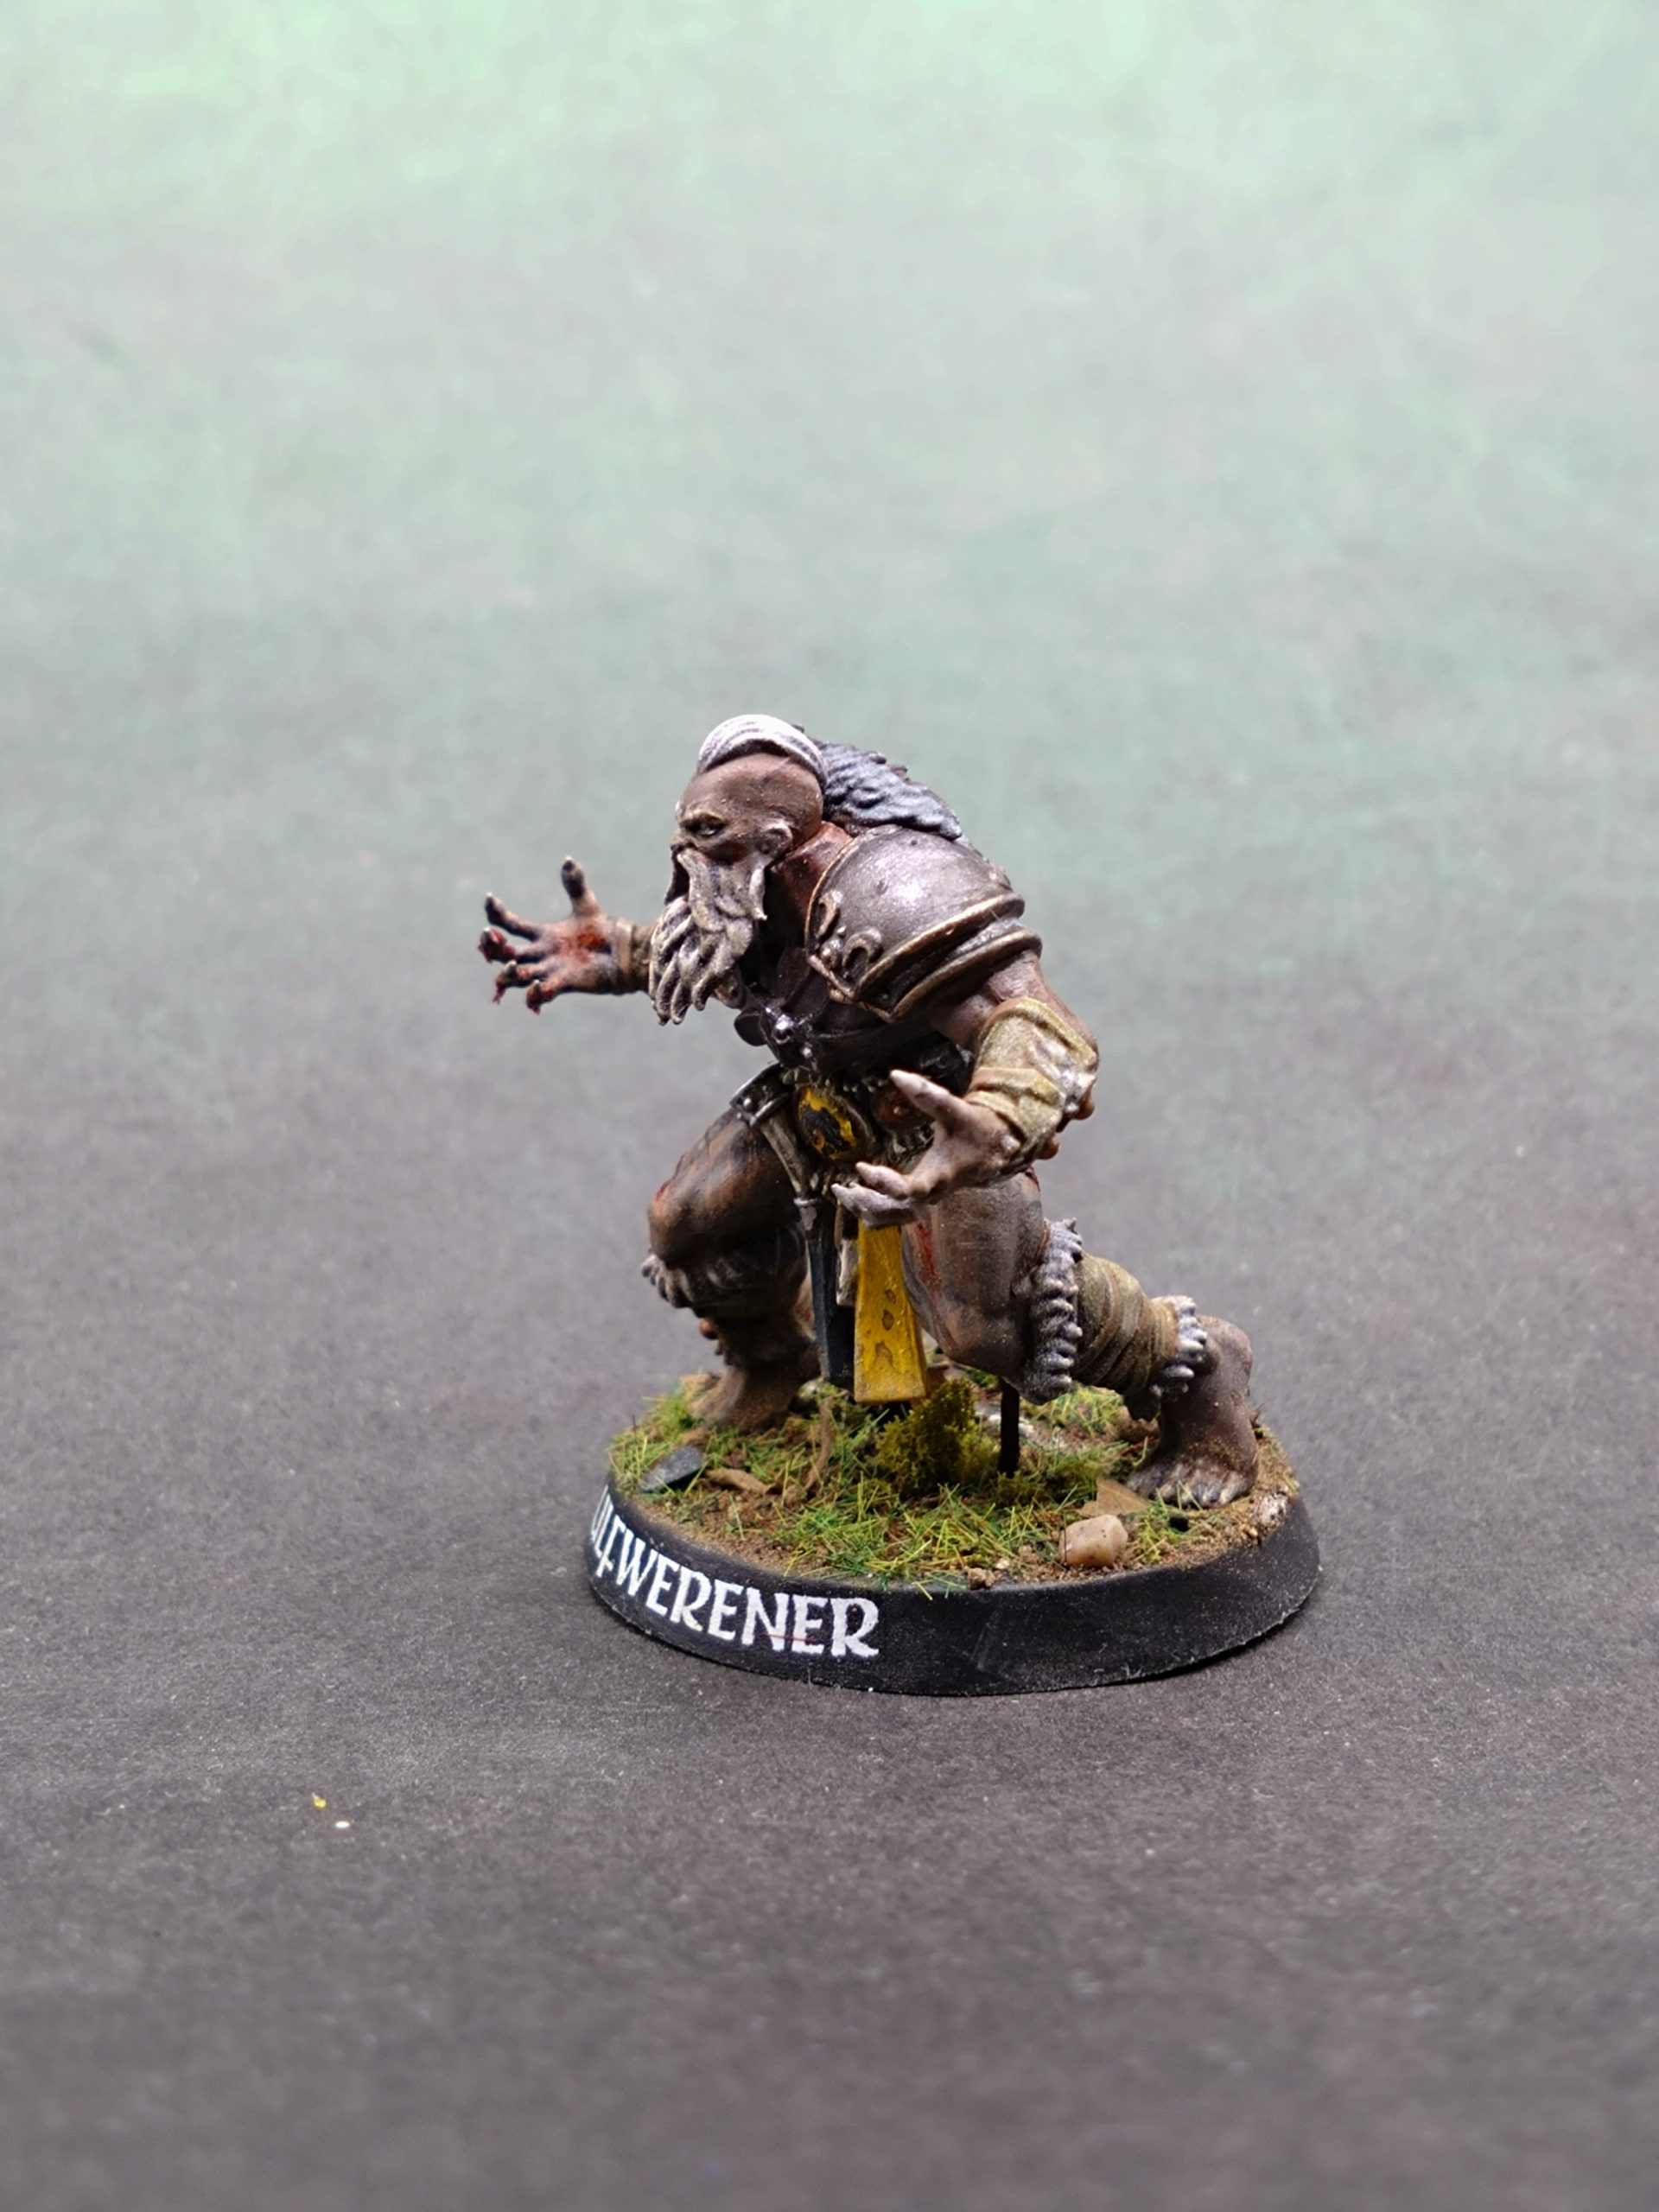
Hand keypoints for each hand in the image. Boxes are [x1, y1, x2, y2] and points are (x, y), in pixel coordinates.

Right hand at [478, 859, 631, 1010]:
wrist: (624, 953)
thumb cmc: (604, 931)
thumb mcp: (586, 905)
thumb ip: (575, 885)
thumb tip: (568, 860)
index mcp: (542, 935)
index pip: (511, 924)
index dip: (496, 913)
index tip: (490, 899)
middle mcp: (541, 954)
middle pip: (504, 953)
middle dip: (491, 946)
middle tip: (491, 936)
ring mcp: (549, 971)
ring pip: (516, 976)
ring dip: (508, 972)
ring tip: (512, 963)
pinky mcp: (561, 985)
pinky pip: (540, 994)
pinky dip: (534, 993)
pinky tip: (537, 985)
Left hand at [830, 1069, 1019, 1227]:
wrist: (991, 1149)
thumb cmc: (972, 1127)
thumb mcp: (954, 1108)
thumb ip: (926, 1093)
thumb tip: (894, 1074)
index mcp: (941, 1175)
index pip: (911, 1190)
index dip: (885, 1183)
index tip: (861, 1167)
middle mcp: (932, 1194)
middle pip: (896, 1211)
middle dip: (867, 1202)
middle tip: (841, 1188)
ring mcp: (925, 1201)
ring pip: (891, 1218)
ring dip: (865, 1208)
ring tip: (841, 1191)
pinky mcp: (919, 1200)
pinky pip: (892, 1214)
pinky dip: (872, 1208)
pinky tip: (854, 1194)